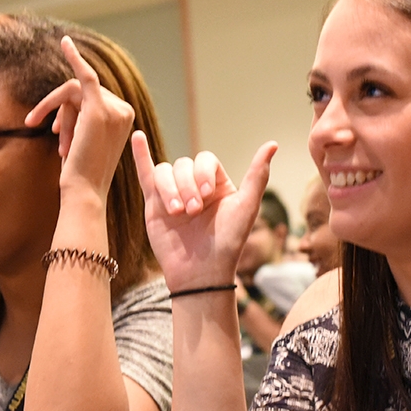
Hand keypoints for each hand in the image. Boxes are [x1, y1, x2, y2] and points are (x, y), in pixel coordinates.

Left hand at [24, 36, 135, 197]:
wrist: (84, 192)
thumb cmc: (81, 172)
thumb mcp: (84, 140)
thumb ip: (82, 119)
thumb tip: (65, 107)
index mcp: (125, 116)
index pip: (90, 98)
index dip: (69, 113)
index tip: (56, 131)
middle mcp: (124, 109)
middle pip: (80, 92)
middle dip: (64, 114)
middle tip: (57, 142)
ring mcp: (113, 107)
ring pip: (73, 90)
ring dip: (60, 115)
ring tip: (62, 146)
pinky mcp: (97, 107)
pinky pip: (84, 75)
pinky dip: (74, 57)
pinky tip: (65, 43)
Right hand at [131, 132, 277, 292]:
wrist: (201, 273)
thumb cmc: (228, 242)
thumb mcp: (246, 206)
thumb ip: (257, 175)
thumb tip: (273, 144)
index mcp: (216, 184)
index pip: (205, 161)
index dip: (203, 173)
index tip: (208, 195)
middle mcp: (194, 186)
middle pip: (183, 165)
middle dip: (187, 186)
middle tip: (192, 211)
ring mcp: (172, 194)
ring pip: (164, 172)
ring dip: (170, 189)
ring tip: (177, 213)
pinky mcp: (153, 204)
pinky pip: (145, 174)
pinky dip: (140, 155)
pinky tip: (138, 137)